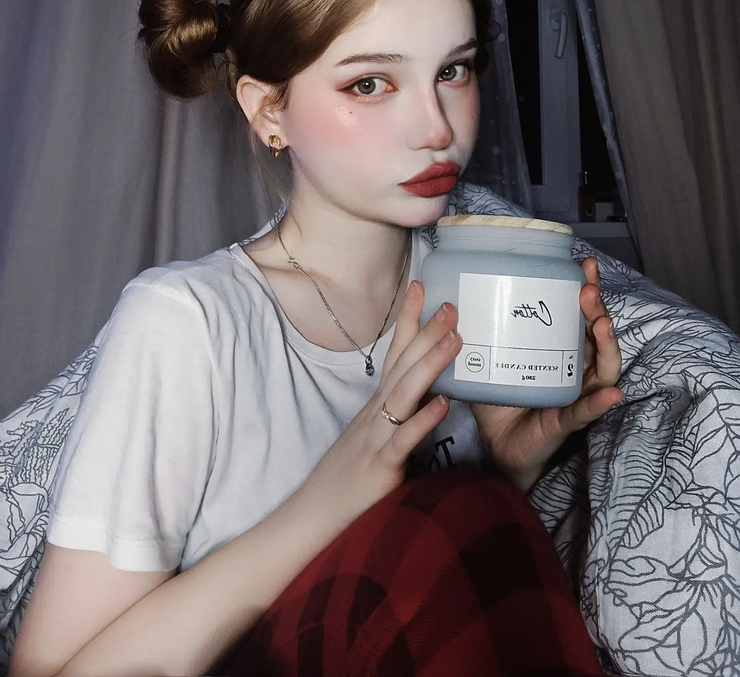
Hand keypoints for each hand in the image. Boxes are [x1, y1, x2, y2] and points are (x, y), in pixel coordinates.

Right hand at [301, 280, 462, 527]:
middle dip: (427, 332)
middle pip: (403, 365)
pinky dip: (422, 420)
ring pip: (404, 394)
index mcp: (378, 405)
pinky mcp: (381, 466)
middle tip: (451, 303)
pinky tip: (443, 403)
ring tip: (455, 339)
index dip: (408, 320)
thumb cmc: (350, 476)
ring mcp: (377, 437)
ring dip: (429, 364)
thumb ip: (397, 414)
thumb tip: (424, 393)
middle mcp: (376, 413)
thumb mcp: (375, 436)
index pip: (395, 353)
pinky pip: (404, 441)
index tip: (422, 287)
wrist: (316, 513)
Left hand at [470, 256, 622, 492]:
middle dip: (596, 309)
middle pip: (597, 335)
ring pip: (602, 368)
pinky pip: (587, 411)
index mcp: (560, 349)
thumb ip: (478, 331)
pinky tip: (610, 393)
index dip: (586, 290)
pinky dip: (599, 402)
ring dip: (606, 345)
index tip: (585, 265)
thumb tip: (451, 296)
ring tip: (602, 325)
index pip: (578, 315)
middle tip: (586, 290)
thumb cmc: (499, 399)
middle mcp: (576, 368)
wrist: (496, 444)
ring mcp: (576, 395)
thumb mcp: (490, 357)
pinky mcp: (567, 421)